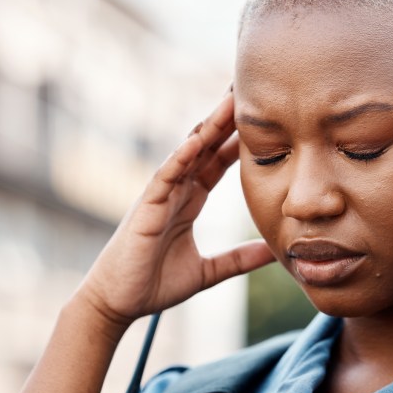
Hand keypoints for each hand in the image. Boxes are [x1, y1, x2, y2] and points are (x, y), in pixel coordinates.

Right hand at [79, 92, 274, 328]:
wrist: (119, 304)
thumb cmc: (155, 284)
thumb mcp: (209, 271)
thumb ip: (239, 259)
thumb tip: (272, 251)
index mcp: (190, 200)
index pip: (220, 160)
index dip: (240, 138)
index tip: (267, 115)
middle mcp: (176, 190)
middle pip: (206, 146)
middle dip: (227, 119)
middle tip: (250, 89)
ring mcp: (160, 195)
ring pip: (188, 152)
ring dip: (208, 126)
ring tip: (230, 100)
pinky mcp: (145, 207)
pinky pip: (164, 176)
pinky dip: (179, 157)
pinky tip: (195, 140)